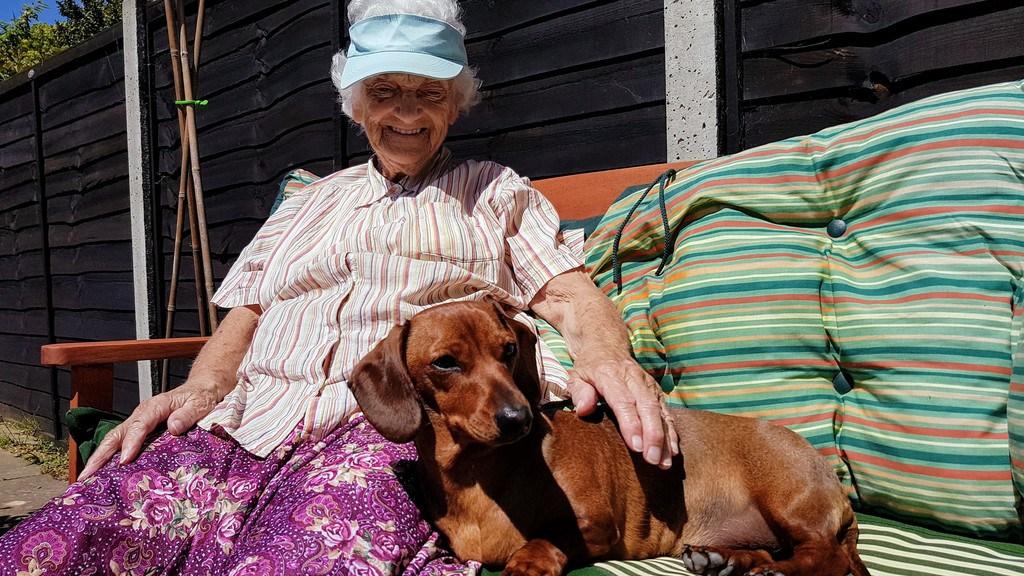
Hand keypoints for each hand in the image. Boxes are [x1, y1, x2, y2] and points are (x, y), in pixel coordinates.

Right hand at [77, 381, 221, 479]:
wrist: (202, 389)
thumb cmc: (201, 397)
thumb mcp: (200, 403)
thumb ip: (188, 414)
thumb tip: (173, 427)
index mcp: (156, 406)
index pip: (140, 424)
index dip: (131, 442)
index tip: (125, 460)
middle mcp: (142, 414)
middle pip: (116, 434)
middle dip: (100, 454)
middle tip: (87, 475)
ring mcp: (139, 423)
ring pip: (114, 440)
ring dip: (99, 459)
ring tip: (86, 479)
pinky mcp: (139, 432)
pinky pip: (121, 444)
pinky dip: (109, 459)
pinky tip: (103, 475)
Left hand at [567, 354, 678, 468]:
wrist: (607, 345)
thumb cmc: (589, 366)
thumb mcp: (576, 375)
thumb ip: (579, 392)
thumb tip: (583, 409)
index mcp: (611, 375)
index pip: (624, 401)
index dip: (631, 424)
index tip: (636, 446)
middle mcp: (633, 379)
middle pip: (647, 407)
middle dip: (653, 435)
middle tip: (652, 459)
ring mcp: (648, 385)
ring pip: (660, 411)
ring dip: (665, 437)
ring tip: (664, 462)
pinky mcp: (657, 391)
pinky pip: (666, 412)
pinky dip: (671, 432)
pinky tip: (672, 452)